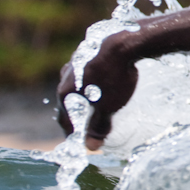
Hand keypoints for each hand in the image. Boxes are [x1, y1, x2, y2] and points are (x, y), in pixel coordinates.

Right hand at [56, 32, 138, 149]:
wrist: (124, 42)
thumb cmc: (115, 78)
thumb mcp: (108, 107)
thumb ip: (99, 126)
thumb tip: (91, 146)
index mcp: (65, 92)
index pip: (64, 119)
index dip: (73, 132)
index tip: (80, 140)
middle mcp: (66, 76)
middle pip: (69, 101)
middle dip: (77, 114)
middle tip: (88, 124)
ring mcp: (76, 61)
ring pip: (77, 84)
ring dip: (85, 96)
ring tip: (97, 104)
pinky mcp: (90, 51)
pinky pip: (88, 72)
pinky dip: (93, 82)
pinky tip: (104, 82)